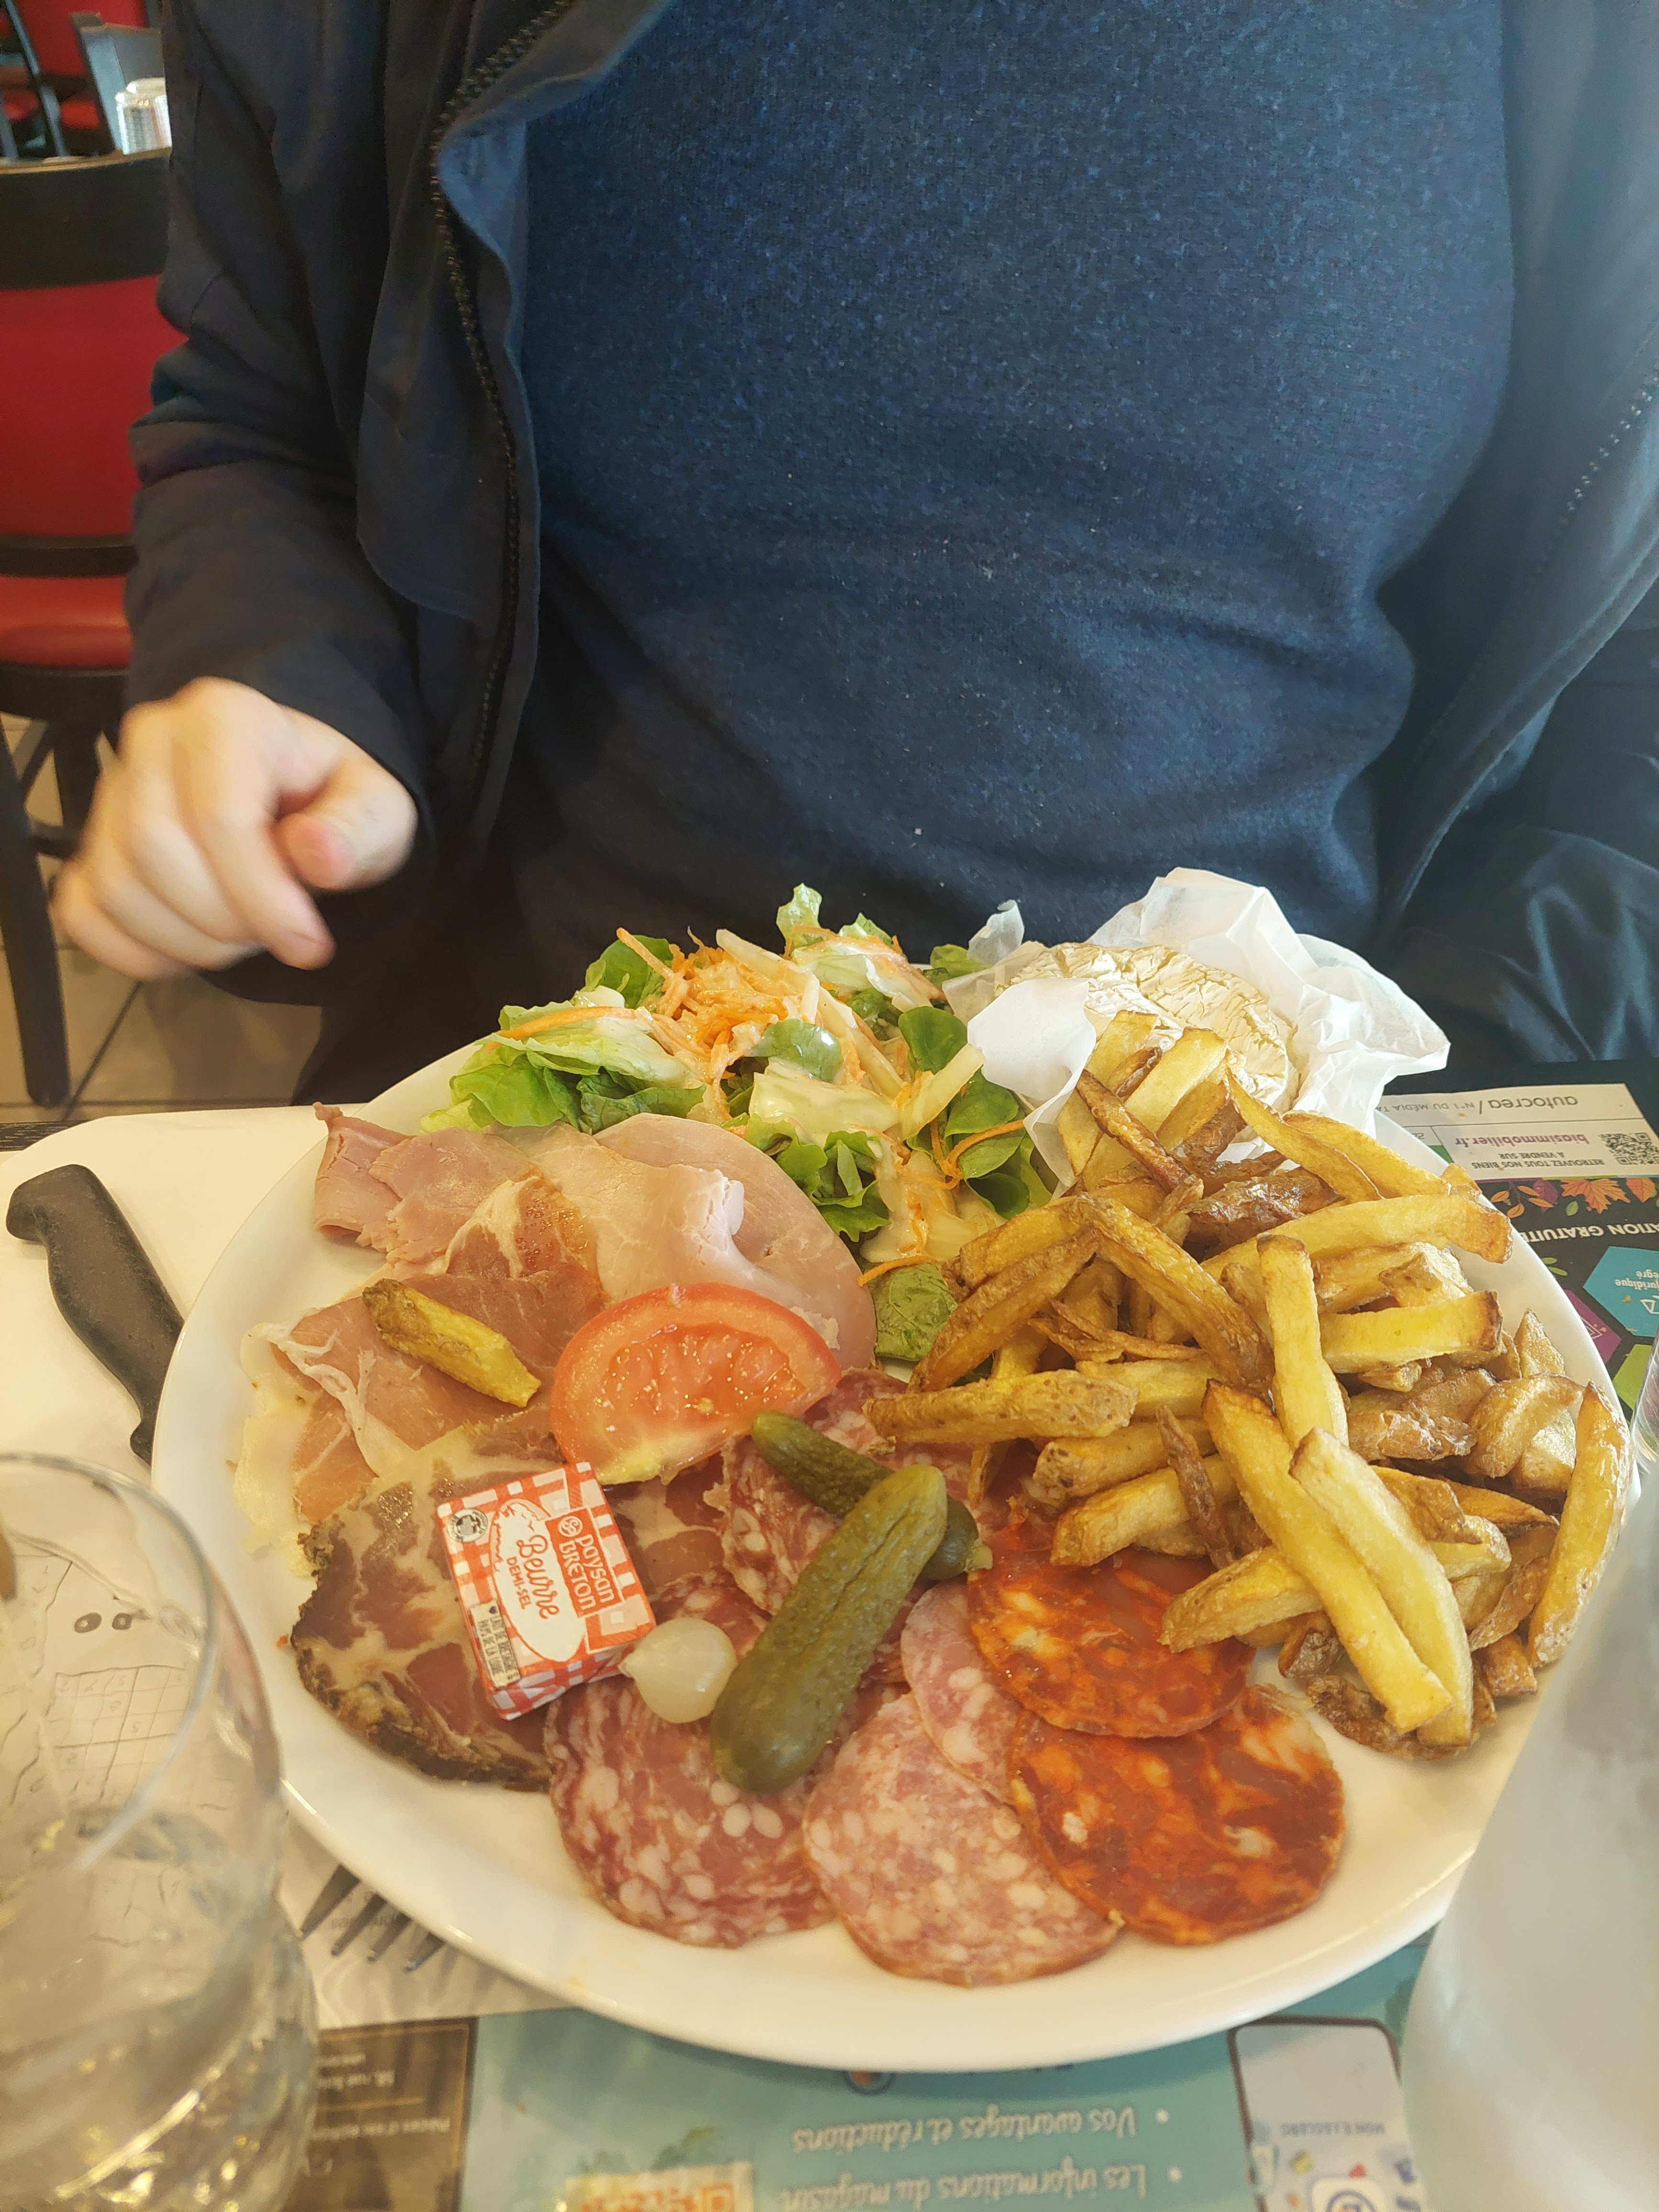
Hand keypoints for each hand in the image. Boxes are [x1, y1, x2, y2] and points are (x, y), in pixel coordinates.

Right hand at [54, 678, 417, 978]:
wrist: (292, 797)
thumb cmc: (332, 799)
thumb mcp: (377, 808)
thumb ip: (357, 828)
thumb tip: (318, 855)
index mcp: (225, 719)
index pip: (219, 815)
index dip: (261, 896)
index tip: (307, 944)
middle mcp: (152, 741)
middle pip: (153, 850)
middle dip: (221, 919)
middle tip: (273, 934)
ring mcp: (110, 794)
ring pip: (117, 887)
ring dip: (187, 941)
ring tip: (242, 934)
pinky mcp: (91, 846)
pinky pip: (84, 913)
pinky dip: (135, 952)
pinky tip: (190, 947)